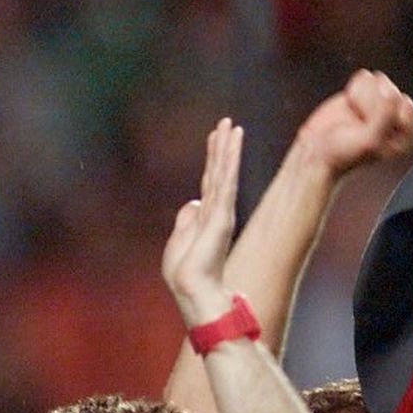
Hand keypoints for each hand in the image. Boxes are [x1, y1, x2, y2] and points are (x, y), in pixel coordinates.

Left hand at [163, 119, 243, 324]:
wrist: (193, 289)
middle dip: (222, 146)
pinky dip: (231, 158)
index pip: (209, 181)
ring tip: (232, 126)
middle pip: (218, 171)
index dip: (212, 159)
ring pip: (224, 171)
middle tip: (227, 123)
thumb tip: (192, 202)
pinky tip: (234, 142)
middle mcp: (215, 210)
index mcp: (205, 216)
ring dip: (229, 147)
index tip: (215, 138)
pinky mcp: (223, 212)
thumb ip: (186, 218)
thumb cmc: (185, 271)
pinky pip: (227, 179)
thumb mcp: (178, 239)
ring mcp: (221, 210)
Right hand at [296, 70, 412, 176]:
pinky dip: (354, 89)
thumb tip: (390, 90)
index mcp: (407, 135)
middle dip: (369, 105)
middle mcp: (400, 118)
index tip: (368, 130)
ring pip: (378, 81)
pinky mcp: (369, 92)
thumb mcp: (369, 140)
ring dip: (361, 97)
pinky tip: (351, 106)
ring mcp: (384, 103)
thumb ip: (385, 117)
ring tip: (354, 116)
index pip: (404, 104)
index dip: (381, 114)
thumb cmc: (344, 152)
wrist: (317, 150)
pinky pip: (365, 77)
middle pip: (390, 91)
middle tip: (358, 124)